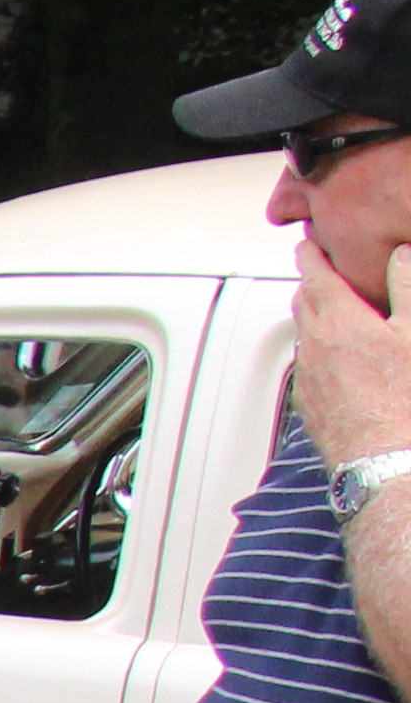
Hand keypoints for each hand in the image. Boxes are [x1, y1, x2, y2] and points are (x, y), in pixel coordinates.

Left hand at [293, 239, 410, 469]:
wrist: (385, 457)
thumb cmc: (403, 398)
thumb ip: (407, 287)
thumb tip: (401, 254)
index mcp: (340, 321)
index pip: (316, 276)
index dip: (311, 256)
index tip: (307, 244)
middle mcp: (314, 347)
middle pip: (303, 304)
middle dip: (310, 285)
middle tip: (320, 274)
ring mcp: (309, 377)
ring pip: (303, 336)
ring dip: (313, 318)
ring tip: (331, 312)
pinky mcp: (309, 403)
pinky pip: (307, 366)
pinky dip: (317, 351)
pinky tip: (336, 358)